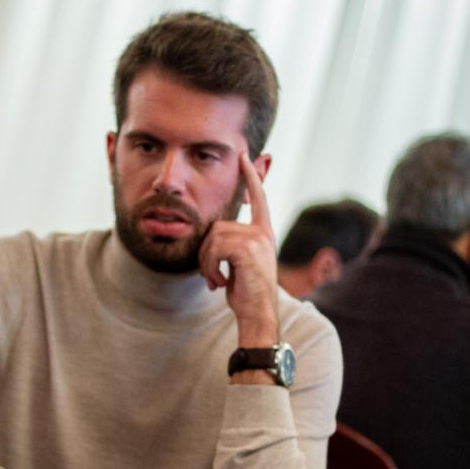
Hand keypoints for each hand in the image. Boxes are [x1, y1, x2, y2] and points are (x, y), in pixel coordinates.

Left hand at [198, 153, 278, 346]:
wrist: (257, 313)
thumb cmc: (246, 291)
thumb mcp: (239, 263)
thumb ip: (231, 244)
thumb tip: (213, 236)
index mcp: (263, 232)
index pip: (258, 198)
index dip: (251, 176)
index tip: (244, 155)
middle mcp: (262, 232)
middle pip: (218, 227)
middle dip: (206, 252)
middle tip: (211, 274)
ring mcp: (257, 239)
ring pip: (213, 238)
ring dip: (206, 262)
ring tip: (216, 279)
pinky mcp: (247, 249)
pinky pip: (215, 249)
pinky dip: (209, 267)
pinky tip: (217, 281)